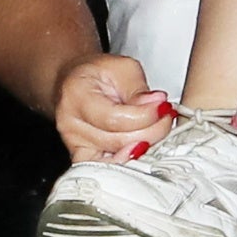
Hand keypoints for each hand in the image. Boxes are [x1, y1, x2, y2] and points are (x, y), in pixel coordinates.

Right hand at [50, 50, 171, 164]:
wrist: (76, 82)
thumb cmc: (97, 73)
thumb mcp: (122, 67)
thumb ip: (138, 88)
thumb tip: (157, 105)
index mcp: (76, 96)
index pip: (114, 118)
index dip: (146, 116)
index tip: (164, 106)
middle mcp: (70, 124)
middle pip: (117, 141)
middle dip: (151, 130)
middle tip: (166, 116)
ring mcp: (75, 145)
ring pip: (116, 158)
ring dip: (144, 144)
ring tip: (156, 128)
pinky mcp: (82, 157)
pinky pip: (106, 169)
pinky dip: (127, 163)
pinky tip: (141, 150)